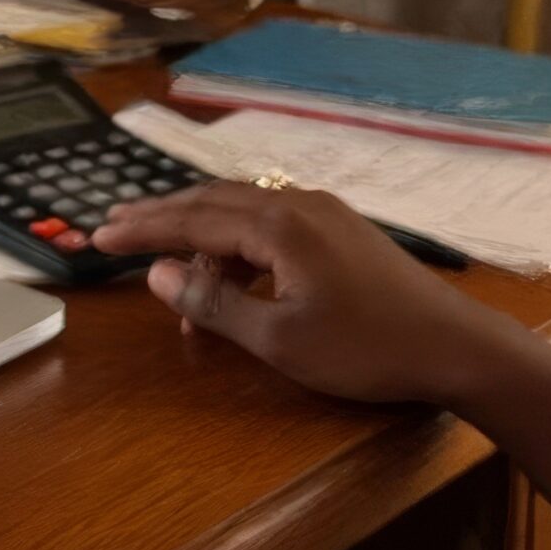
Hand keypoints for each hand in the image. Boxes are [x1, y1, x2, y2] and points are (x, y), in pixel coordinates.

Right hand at [91, 182, 504, 406]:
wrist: (453, 345)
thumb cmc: (365, 348)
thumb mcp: (278, 338)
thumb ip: (214, 301)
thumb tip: (159, 274)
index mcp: (277, 225)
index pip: (191, 218)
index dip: (141, 229)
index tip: (97, 236)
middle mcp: (298, 204)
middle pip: (213, 201)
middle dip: (163, 218)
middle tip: (116, 232)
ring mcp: (325, 214)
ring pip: (244, 214)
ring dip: (204, 241)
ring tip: (177, 284)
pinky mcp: (343, 231)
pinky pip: (273, 225)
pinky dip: (240, 248)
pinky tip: (235, 280)